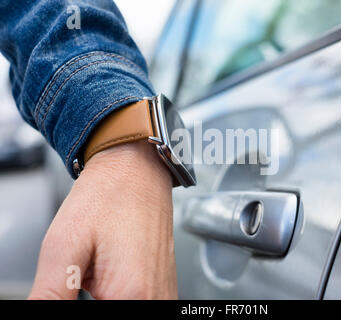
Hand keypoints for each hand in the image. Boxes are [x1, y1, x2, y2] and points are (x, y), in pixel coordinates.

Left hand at [28, 141, 176, 298]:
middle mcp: (157, 300)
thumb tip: (35, 315)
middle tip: (76, 279)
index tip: (65, 291)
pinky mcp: (164, 288)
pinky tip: (104, 281)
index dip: (71, 304)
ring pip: (127, 310)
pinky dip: (116, 297)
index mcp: (132, 296)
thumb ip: (49, 297)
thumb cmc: (109, 195)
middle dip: (85, 301)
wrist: (137, 169)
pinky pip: (140, 306)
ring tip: (90, 276)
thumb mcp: (64, 246)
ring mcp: (164, 295)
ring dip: (101, 299)